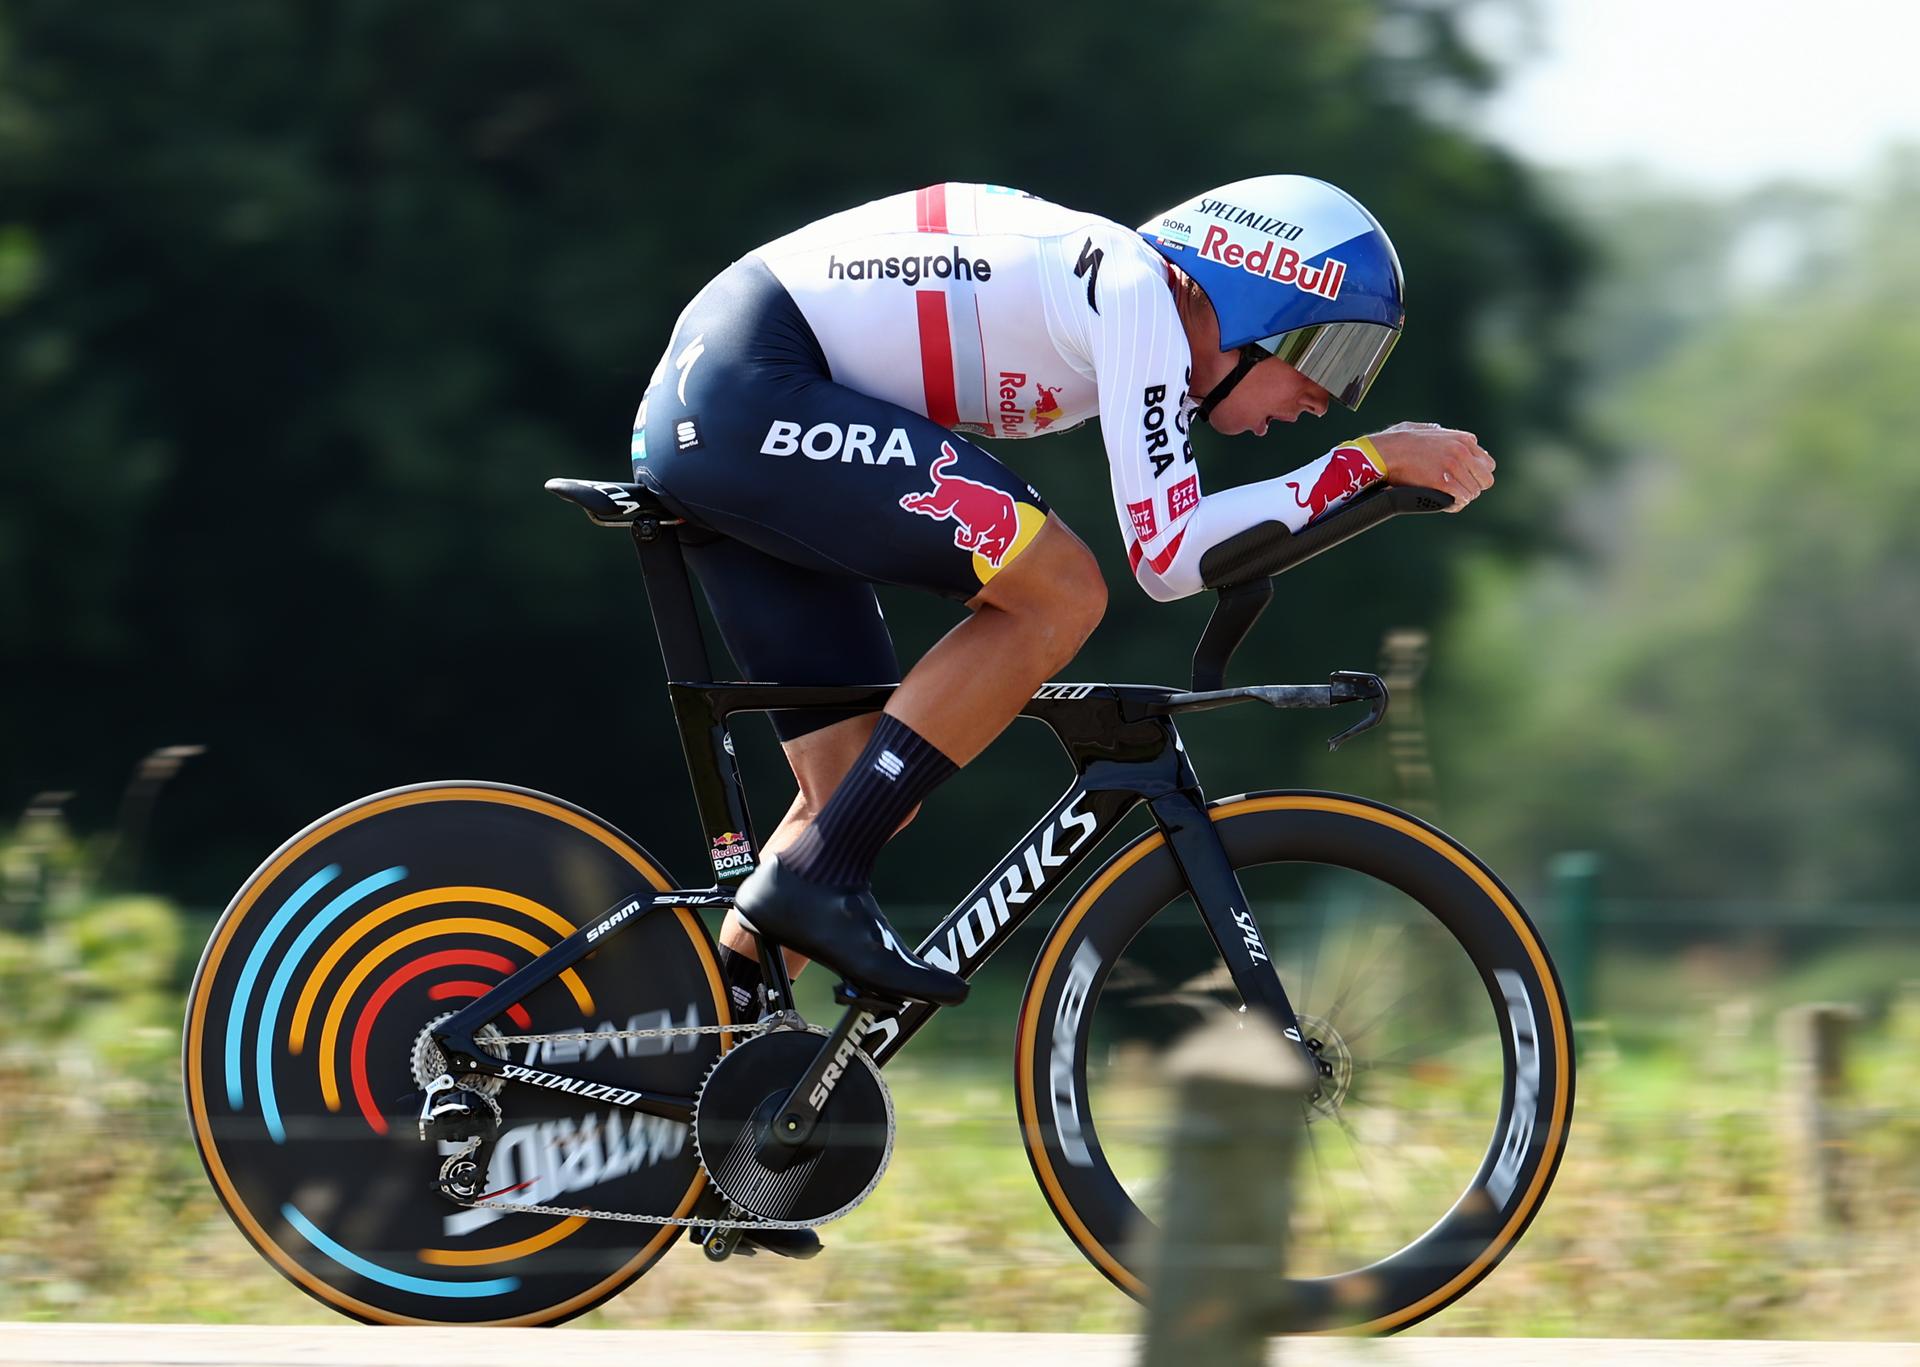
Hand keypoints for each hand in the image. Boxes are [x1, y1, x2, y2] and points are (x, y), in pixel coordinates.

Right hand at [1367, 424, 1493, 512]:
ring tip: (1447, 498)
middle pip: (1485, 480)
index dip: (1476, 475)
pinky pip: (1460, 500)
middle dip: (1473, 487)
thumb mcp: (1425, 429)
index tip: (1464, 479)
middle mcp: (1463, 452)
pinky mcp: (1443, 483)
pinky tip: (1443, 503)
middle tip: (1457, 491)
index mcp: (1463, 439)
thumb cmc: (1398, 441)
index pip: (1488, 464)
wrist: (1384, 452)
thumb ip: (1443, 434)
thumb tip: (1444, 435)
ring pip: (1472, 493)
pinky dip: (1453, 505)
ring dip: (1461, 497)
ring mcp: (1454, 468)